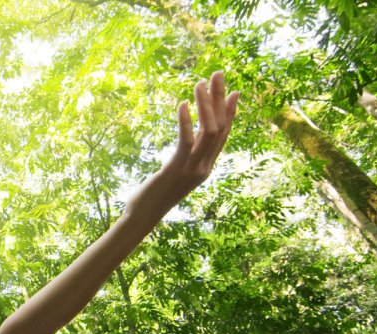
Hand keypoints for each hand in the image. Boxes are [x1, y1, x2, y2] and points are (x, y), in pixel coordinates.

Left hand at [143, 71, 239, 210]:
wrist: (142, 216)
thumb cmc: (154, 194)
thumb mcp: (175, 172)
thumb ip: (185, 158)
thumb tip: (188, 142)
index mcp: (206, 167)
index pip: (224, 135)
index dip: (230, 112)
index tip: (234, 91)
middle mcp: (204, 167)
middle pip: (220, 127)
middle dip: (220, 99)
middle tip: (218, 74)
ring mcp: (192, 169)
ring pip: (208, 131)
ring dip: (205, 105)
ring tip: (199, 84)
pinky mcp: (176, 169)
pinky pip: (186, 141)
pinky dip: (186, 120)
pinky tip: (182, 104)